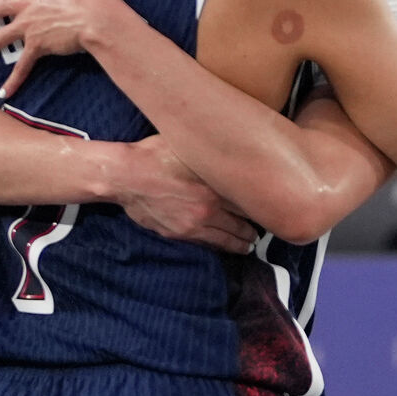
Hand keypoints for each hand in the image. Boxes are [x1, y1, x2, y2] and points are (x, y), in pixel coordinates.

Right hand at [113, 135, 257, 253]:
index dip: (260, 208)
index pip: (247, 205)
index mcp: (213, 189)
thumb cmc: (156, 154)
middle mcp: (206, 211)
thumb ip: (214, 157)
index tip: (270, 208)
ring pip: (224, 241)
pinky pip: (204, 244)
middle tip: (263, 232)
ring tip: (249, 245)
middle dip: (253, 231)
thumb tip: (234, 151)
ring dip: (239, 244)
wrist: (126, 175)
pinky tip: (223, 245)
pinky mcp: (176, 234)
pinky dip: (218, 246)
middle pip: (240, 226)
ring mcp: (190, 226)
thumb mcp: (191, 148)